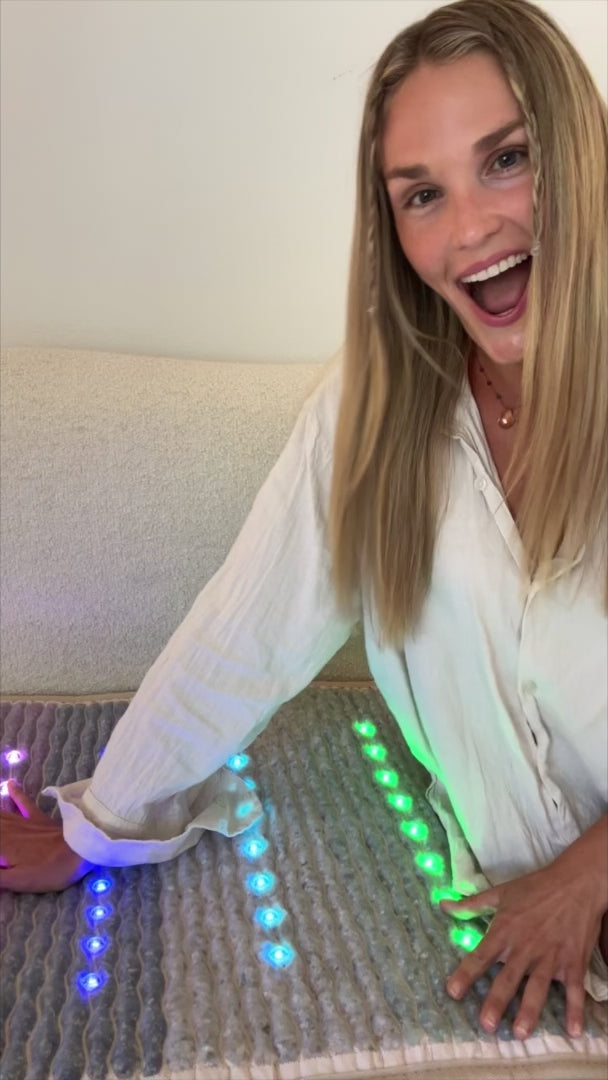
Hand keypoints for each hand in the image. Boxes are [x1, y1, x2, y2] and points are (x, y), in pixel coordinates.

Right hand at [0, 780, 94, 892]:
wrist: (80, 851)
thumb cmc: (49, 870)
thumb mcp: (17, 881)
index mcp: (1, 846)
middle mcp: (7, 830)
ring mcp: (23, 821)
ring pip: (0, 812)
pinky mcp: (38, 818)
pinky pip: (23, 802)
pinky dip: (15, 793)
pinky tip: (10, 785)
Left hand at [439, 859, 605, 1039]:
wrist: (576, 882)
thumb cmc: (536, 887)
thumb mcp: (501, 892)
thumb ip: (472, 904)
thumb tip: (443, 904)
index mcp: (505, 930)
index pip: (480, 956)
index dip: (465, 974)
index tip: (452, 992)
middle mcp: (525, 947)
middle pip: (508, 978)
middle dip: (496, 1002)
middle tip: (486, 1025)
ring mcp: (550, 956)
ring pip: (538, 987)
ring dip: (529, 1011)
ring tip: (520, 1033)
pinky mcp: (573, 961)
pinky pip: (574, 989)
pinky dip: (575, 1010)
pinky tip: (574, 1031)